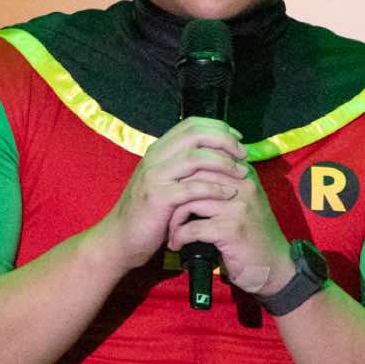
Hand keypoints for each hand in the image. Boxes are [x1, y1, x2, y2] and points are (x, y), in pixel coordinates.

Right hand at [92, 117, 250, 269]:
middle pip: (196, 135)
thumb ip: (183, 167)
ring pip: (195, 158)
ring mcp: (154, 176)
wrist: (121, 239)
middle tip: (243, 153)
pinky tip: (228, 193)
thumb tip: (216, 155)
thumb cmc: (149, 213)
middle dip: (225, 141)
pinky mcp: (158, 198)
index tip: (238, 138)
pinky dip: (214, 188)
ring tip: (241, 173)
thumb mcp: (165, 183)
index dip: (218, 127)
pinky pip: (191, 187)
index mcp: (158, 150)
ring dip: (223, 163)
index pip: (191, 124)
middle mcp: (155, 157)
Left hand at [165, 145, 289, 296]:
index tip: (171, 193)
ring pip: (188, 201)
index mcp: (244, 174)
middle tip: (165, 212)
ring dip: (173, 219)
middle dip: (173, 195)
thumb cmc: (254, 235)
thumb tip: (189, 171)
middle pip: (193, 177)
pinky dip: (179, 237)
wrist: (275, 266)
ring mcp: (237, 207)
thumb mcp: (243, 202)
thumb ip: (223, 184)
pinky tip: (177, 245)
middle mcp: (242, 185)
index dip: (181, 176)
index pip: (204, 159)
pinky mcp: (231, 230)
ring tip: (170, 231)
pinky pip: (192, 227)